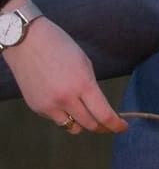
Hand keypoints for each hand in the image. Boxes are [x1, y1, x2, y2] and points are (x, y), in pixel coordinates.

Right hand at [1, 14, 128, 134]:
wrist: (25, 40)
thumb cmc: (59, 46)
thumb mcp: (85, 65)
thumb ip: (92, 88)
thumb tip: (99, 107)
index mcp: (83, 85)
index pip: (104, 115)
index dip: (116, 125)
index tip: (123, 127)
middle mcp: (65, 99)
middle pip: (90, 125)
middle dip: (103, 127)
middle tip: (108, 125)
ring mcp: (49, 105)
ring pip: (72, 128)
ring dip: (82, 124)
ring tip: (86, 115)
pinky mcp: (36, 107)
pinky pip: (56, 119)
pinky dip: (64, 115)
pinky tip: (64, 102)